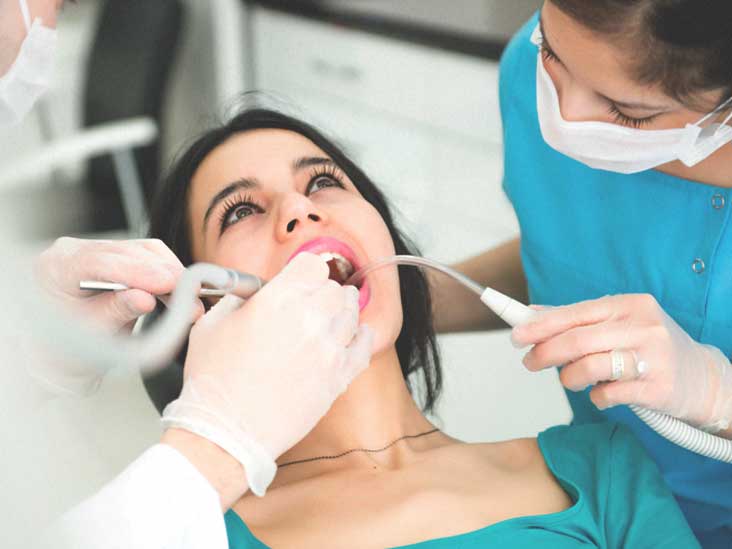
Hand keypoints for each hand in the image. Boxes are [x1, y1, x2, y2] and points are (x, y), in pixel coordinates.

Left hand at [28, 237, 203, 396]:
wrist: (60, 357)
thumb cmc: (66, 350)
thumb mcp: (91, 335)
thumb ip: (117, 312)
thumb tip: (146, 299)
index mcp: (56, 268)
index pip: (100, 261)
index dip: (139, 272)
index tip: (170, 284)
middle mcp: (75, 251)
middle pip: (128, 251)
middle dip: (164, 274)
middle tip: (193, 298)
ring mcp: (96, 251)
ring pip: (144, 251)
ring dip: (171, 274)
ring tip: (191, 300)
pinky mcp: (117, 258)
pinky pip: (149, 258)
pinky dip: (168, 275)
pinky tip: (181, 292)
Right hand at [161, 253, 373, 495]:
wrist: (226, 432)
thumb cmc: (214, 383)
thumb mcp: (210, 325)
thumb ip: (237, 298)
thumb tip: (252, 290)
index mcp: (277, 300)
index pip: (312, 265)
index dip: (305, 270)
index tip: (300, 278)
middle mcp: (308, 319)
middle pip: (334, 289)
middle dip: (322, 291)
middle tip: (311, 301)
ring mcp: (328, 349)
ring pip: (351, 314)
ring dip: (341, 311)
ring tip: (330, 316)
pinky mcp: (338, 377)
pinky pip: (363, 348)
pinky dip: (361, 337)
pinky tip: (356, 335)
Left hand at [512, 294, 731, 431]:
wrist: (702, 380)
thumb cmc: (649, 349)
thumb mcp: (619, 325)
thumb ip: (578, 320)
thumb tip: (532, 315)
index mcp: (630, 305)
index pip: (575, 313)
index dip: (540, 325)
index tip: (516, 335)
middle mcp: (643, 326)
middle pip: (577, 340)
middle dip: (544, 353)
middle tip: (529, 362)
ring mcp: (653, 357)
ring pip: (589, 367)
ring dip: (569, 377)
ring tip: (571, 380)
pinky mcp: (658, 388)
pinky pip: (608, 394)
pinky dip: (595, 397)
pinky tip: (600, 394)